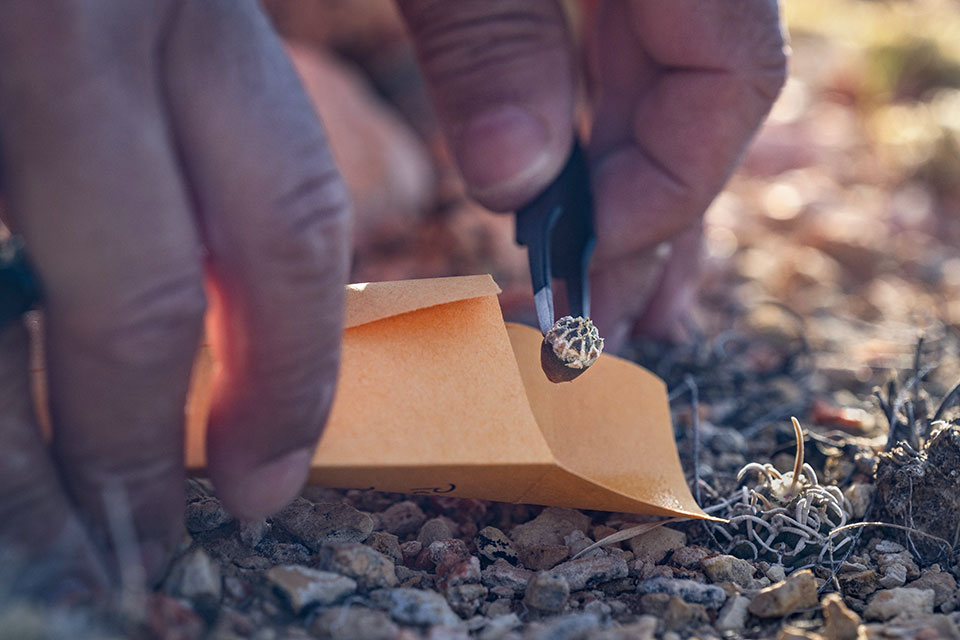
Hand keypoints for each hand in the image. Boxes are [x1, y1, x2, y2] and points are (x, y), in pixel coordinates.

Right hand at [0, 0, 349, 594]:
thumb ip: (290, 72)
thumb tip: (375, 228)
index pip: (284, 216)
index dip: (288, 371)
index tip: (269, 477)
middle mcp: (61, 23)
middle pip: (134, 292)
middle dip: (137, 447)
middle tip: (147, 547)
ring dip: (17, 456)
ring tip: (51, 538)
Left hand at [397, 0, 786, 347]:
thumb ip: (485, 44)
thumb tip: (512, 187)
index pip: (733, 77)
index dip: (671, 187)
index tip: (581, 263)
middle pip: (698, 108)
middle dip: (646, 230)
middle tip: (598, 335)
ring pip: (661, 98)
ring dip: (630, 200)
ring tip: (609, 303)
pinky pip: (616, 73)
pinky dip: (596, 145)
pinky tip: (580, 205)